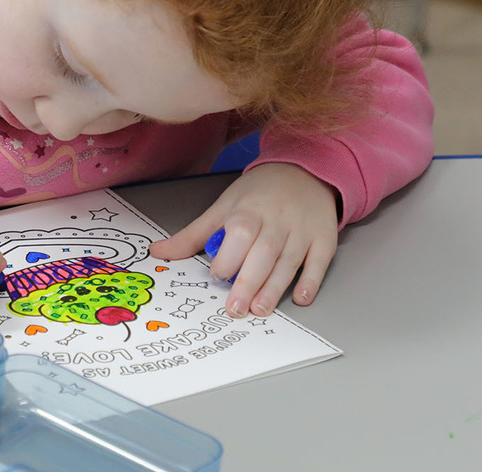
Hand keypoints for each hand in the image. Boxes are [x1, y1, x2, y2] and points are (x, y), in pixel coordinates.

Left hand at [149, 163, 338, 317]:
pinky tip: (300, 299)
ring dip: (274, 288)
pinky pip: (319, 262)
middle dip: (248, 282)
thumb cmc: (258, 194)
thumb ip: (193, 234)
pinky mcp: (324, 239)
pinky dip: (310, 281)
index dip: (228, 257)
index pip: (239, 235)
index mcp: (249, 211)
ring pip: (289, 262)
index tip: (218, 274)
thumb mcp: (223, 207)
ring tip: (260, 310)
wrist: (303, 171)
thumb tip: (158, 253)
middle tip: (236, 308)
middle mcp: (277, 220)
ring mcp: (302, 230)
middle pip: (263, 253)